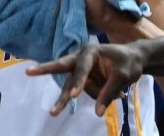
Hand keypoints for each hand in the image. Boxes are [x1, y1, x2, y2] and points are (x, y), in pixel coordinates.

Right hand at [26, 43, 144, 116]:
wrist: (136, 60)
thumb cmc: (129, 63)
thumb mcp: (123, 76)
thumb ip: (109, 92)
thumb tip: (97, 111)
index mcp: (90, 51)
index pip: (81, 67)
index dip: (78, 82)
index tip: (73, 95)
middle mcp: (81, 59)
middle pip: (61, 67)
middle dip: (44, 70)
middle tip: (28, 72)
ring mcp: (81, 70)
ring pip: (76, 88)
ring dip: (93, 94)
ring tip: (115, 92)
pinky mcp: (84, 80)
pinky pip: (87, 92)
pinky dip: (100, 96)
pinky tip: (119, 92)